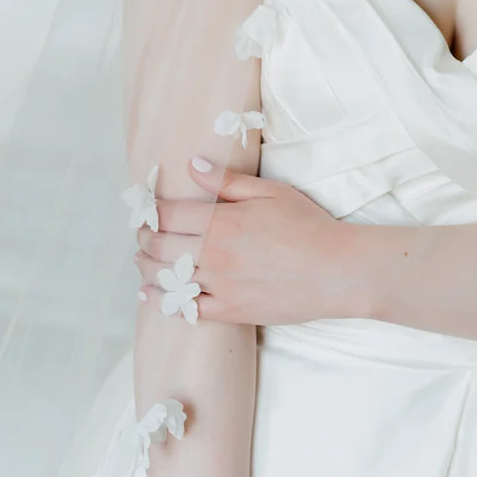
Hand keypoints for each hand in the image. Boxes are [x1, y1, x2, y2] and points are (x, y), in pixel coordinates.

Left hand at [134, 158, 366, 325]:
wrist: (334, 270)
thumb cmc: (307, 225)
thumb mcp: (270, 192)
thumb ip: (227, 181)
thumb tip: (193, 165)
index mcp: (221, 221)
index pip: (167, 214)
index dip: (149, 211)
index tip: (145, 209)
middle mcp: (213, 254)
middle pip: (158, 246)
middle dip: (143, 237)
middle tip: (143, 232)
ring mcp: (218, 286)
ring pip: (165, 278)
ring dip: (146, 267)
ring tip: (143, 259)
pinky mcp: (227, 311)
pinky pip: (184, 309)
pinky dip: (162, 301)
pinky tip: (151, 293)